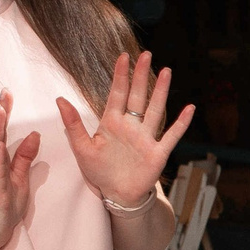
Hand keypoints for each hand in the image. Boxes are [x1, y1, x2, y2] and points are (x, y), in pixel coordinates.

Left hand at [57, 51, 192, 211]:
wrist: (116, 194)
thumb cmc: (99, 171)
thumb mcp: (81, 148)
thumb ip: (73, 124)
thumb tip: (60, 99)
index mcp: (112, 122)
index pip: (117, 93)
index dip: (120, 75)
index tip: (123, 56)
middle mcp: (131, 126)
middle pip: (138, 96)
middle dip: (141, 75)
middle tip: (145, 54)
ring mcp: (146, 138)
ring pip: (155, 110)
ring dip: (161, 91)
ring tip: (167, 72)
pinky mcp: (158, 152)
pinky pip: (171, 135)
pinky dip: (181, 123)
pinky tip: (189, 109)